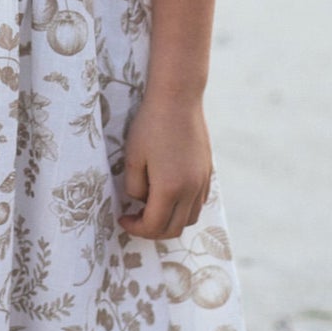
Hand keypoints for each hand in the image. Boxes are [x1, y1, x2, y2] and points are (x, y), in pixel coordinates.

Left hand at [118, 92, 212, 240]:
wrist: (178, 99)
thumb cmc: (150, 126)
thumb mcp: (133, 158)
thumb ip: (134, 188)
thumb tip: (141, 201)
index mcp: (170, 188)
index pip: (154, 226)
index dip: (136, 228)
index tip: (123, 218)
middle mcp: (191, 190)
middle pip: (174, 229)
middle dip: (152, 230)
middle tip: (135, 218)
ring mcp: (202, 182)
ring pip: (190, 218)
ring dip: (170, 221)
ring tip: (152, 208)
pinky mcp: (208, 173)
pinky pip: (198, 202)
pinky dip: (184, 208)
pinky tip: (169, 194)